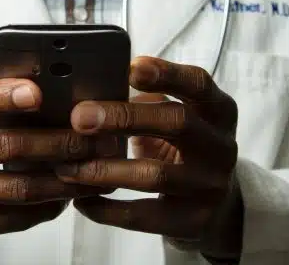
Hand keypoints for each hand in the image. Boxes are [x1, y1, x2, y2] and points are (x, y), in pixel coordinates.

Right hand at [0, 72, 118, 263]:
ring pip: (15, 188)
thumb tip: (39, 80)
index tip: (38, 93)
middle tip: (92, 139)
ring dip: (61, 180)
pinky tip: (67, 195)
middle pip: (5, 147)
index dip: (2, 96)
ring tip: (91, 169)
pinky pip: (12, 218)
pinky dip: (46, 207)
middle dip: (57, 143)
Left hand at [57, 57, 242, 260]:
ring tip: (67, 166)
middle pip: (177, 123)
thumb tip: (91, 87)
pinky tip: (80, 200)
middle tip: (79, 117)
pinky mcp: (193, 222)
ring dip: (105, 169)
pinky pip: (143, 216)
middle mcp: (220, 146)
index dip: (167, 74)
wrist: (219, 204)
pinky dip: (107, 209)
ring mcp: (210, 186)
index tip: (131, 67)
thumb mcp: (177, 116)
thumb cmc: (183, 146)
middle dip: (125, 117)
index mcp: (217, 111)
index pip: (198, 84)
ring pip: (155, 175)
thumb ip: (147, 99)